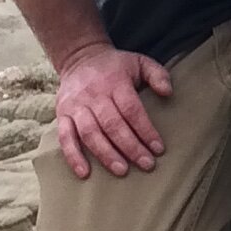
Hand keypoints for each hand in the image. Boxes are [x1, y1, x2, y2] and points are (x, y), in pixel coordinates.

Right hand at [53, 43, 171, 178]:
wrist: (79, 58)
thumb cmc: (116, 66)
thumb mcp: (140, 62)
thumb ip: (158, 75)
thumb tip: (168, 92)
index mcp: (115, 82)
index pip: (131, 109)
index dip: (145, 130)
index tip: (158, 149)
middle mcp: (93, 94)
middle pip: (112, 124)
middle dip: (130, 147)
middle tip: (146, 165)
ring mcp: (75, 106)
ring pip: (90, 133)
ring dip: (106, 154)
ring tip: (122, 170)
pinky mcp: (62, 115)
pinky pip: (65, 137)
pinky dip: (73, 156)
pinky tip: (85, 173)